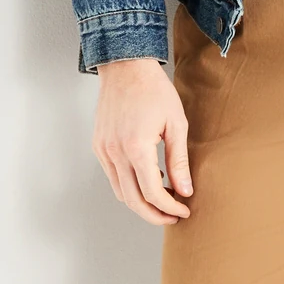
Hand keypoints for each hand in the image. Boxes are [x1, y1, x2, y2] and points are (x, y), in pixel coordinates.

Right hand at [92, 57, 193, 224]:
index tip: (184, 211)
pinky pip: (113, 177)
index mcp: (136, 147)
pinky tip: (148, 181)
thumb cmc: (155, 91)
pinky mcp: (99, 147)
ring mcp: (103, 150)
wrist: (126, 67)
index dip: (169, 207)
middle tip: (173, 216)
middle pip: (133, 200)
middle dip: (154, 214)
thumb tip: (185, 191)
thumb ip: (179, 160)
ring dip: (141, 203)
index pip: (152, 193)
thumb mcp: (176, 124)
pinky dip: (129, 187)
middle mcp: (115, 152)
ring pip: (121, 192)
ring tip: (164, 201)